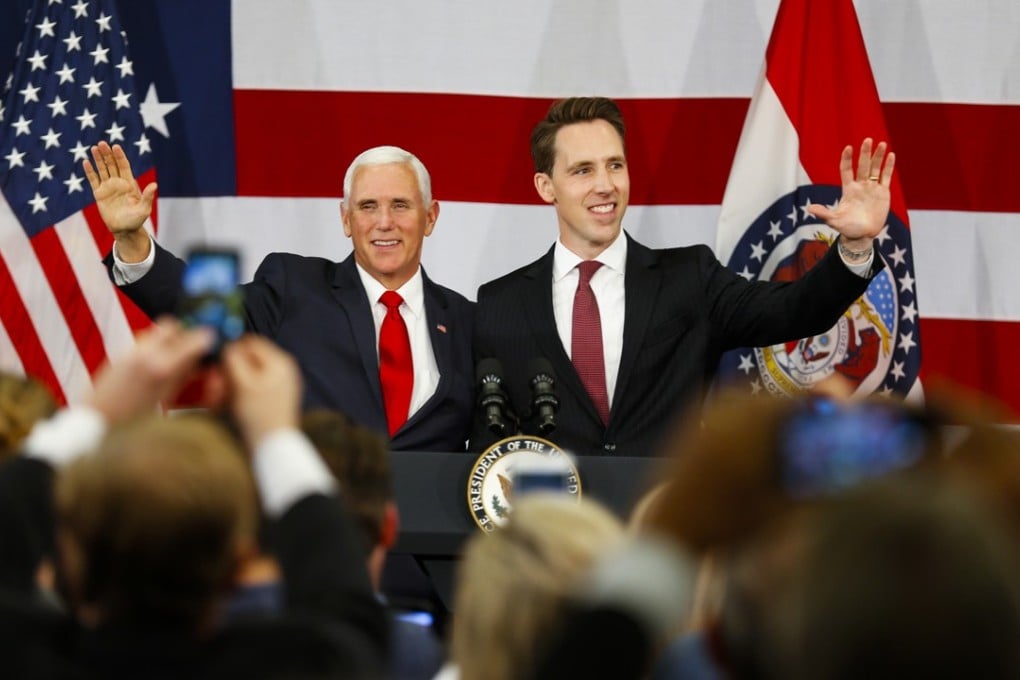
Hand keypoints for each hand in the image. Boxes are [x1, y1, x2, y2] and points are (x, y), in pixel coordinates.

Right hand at [83, 141, 156, 261]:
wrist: (124, 230)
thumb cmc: (136, 220)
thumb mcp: (144, 209)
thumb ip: (148, 197)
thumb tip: (155, 185)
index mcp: (129, 184)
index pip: (124, 166)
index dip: (120, 156)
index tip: (115, 146)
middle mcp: (118, 183)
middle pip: (112, 164)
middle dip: (107, 154)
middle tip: (102, 143)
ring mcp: (108, 187)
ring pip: (102, 169)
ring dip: (98, 159)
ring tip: (94, 147)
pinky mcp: (99, 194)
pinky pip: (93, 180)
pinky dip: (89, 171)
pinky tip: (86, 162)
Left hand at [87, 319, 214, 422]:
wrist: (98, 420)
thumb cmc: (133, 418)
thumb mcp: (168, 398)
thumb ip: (184, 374)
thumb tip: (199, 360)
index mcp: (162, 367)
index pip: (192, 339)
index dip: (206, 338)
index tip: (211, 340)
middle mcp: (145, 354)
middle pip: (171, 325)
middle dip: (183, 332)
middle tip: (189, 346)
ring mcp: (130, 352)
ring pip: (154, 331)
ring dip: (167, 338)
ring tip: (172, 357)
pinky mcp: (121, 354)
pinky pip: (143, 340)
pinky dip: (153, 345)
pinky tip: (155, 363)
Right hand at [221, 335, 302, 448]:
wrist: (274, 447)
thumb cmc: (259, 417)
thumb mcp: (242, 383)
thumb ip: (234, 359)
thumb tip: (228, 344)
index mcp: (280, 361)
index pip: (250, 342)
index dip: (232, 351)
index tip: (218, 364)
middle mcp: (283, 369)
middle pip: (249, 358)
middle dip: (231, 369)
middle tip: (218, 385)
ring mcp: (280, 383)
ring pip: (248, 373)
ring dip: (232, 382)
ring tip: (224, 398)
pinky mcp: (274, 397)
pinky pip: (252, 386)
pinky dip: (240, 392)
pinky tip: (231, 404)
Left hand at [807, 138, 894, 249]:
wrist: (862, 235)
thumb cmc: (847, 228)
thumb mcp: (834, 221)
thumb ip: (824, 213)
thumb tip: (809, 209)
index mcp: (848, 189)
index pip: (846, 170)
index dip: (847, 159)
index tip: (848, 148)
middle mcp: (860, 186)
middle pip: (863, 166)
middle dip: (865, 153)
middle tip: (867, 140)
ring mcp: (872, 188)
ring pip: (875, 168)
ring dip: (878, 157)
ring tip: (881, 143)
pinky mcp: (883, 193)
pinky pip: (886, 177)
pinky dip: (888, 166)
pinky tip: (890, 155)